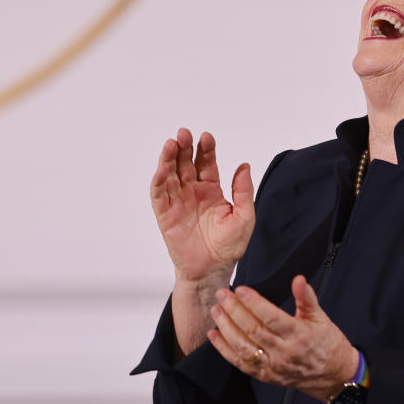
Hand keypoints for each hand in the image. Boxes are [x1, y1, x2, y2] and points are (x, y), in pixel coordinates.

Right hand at [150, 128, 255, 283]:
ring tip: (171, 143)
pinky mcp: (165, 216)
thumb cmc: (230, 246)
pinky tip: (162, 170)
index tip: (206, 137)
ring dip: (168, 159)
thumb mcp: (244, 216)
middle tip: (184, 133)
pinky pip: (159, 196)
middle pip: (185, 164)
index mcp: (211, 190)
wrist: (213, 270)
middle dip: (184, 148)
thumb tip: (244, 165)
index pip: (207, 163)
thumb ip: (243, 191)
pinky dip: (158, 182)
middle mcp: (193, 192)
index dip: (206, 150)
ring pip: (170, 175)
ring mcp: (178, 202)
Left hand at [207, 276, 358, 402]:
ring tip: (216, 311)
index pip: (271, 317)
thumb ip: (307, 298)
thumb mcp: (321, 318)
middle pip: (254, 330)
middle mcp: (285, 352)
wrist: (333, 375)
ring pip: (244, 347)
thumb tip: (298, 279)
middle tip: (222, 294)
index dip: (254, 303)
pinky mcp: (265, 376)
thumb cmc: (327, 343)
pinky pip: (241, 363)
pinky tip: (214, 335)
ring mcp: (273, 367)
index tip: (241, 289)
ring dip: (226, 328)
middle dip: (234, 311)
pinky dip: (224, 350)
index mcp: (300, 335)